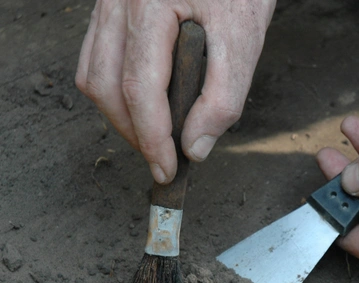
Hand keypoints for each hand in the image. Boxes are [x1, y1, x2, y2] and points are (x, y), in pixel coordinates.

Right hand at [76, 0, 275, 182]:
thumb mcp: (245, 40)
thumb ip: (223, 97)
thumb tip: (194, 148)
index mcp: (152, 3)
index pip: (140, 87)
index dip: (152, 138)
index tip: (167, 170)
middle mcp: (121, 1)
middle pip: (105, 84)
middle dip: (133, 132)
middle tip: (163, 159)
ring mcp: (111, 2)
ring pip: (93, 73)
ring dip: (120, 114)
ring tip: (154, 136)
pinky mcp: (113, 8)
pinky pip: (96, 56)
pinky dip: (115, 89)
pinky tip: (143, 104)